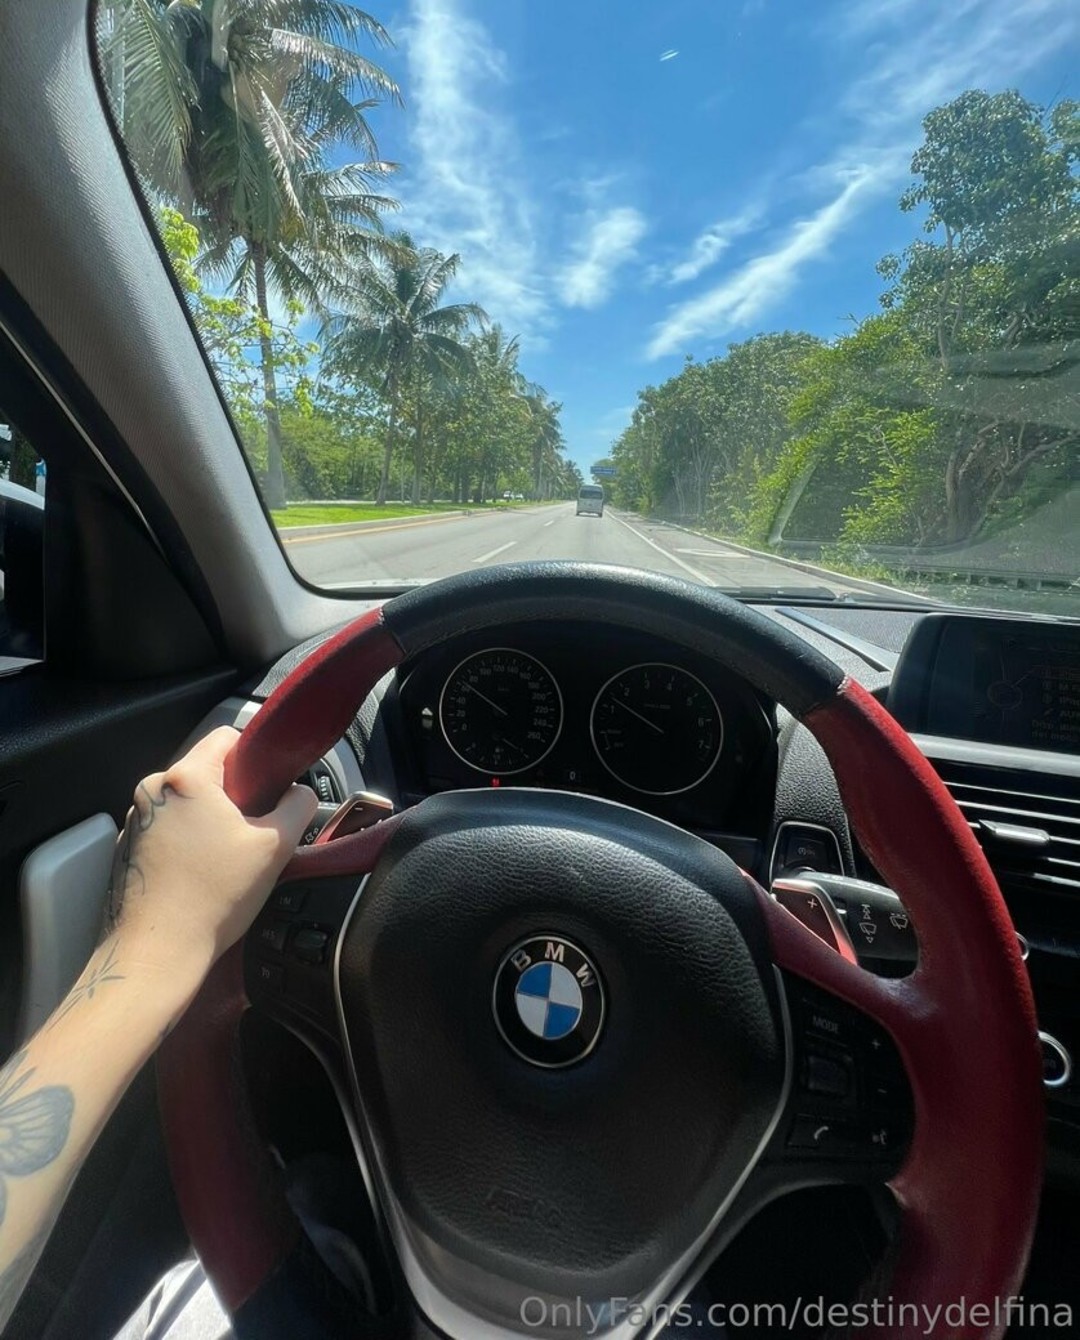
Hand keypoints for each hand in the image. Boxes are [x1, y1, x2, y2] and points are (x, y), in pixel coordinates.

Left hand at [105, 727, 316, 973]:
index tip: (271, 789)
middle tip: (255, 833)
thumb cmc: (212, 899)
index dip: (257, 756)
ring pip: (188, 805)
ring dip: (212, 822)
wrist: (157, 954)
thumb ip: (299, 807)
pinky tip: (204, 877)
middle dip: (237, 797)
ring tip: (229, 861)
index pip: (227, 738)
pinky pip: (168, 830)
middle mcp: (151, 793)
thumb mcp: (274, 847)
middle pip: (207, 773)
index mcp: (184, 779)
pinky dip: (189, 844)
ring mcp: (134, 822)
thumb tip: (301, 794)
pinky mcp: (127, 851)